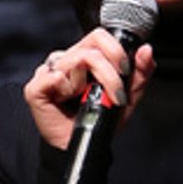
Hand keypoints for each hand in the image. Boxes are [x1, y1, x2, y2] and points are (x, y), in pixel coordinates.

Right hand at [24, 29, 154, 149]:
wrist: (83, 146)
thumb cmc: (100, 120)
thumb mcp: (127, 99)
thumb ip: (140, 74)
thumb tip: (146, 50)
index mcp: (86, 57)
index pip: (99, 36)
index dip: (115, 50)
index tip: (126, 70)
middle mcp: (67, 60)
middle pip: (90, 46)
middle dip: (109, 71)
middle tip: (116, 93)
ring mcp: (50, 73)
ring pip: (74, 59)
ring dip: (88, 84)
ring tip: (89, 101)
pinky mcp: (36, 88)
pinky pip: (52, 77)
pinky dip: (64, 88)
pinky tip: (66, 99)